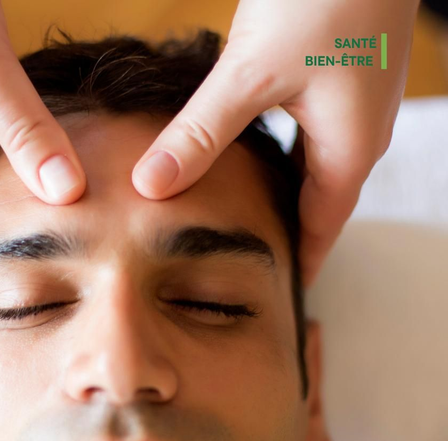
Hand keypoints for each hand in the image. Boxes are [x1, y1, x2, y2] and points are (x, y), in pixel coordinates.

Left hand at [131, 0, 419, 286]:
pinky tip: (255, 156)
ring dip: (285, 198)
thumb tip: (151, 187)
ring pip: (315, 172)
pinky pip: (313, 138)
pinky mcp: (341, 78)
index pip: (321, 232)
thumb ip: (199, 134)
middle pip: (320, 208)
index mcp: (347, 152)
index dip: (297, 265)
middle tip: (249, 264)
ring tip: (248, 221)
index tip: (272, 295)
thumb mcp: (249, 76)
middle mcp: (358, 137)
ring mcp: (354, 107)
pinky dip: (285, 159)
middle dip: (288, 237)